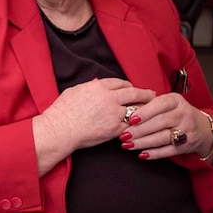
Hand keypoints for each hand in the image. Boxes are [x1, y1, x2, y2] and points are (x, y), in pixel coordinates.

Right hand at [34, 78, 155, 175]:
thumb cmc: (62, 111)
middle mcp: (109, 98)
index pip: (120, 83)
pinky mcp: (114, 129)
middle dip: (144, 94)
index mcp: (98, 86)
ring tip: (150, 111)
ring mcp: (113, 114)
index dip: (128, 85)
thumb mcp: (74, 91)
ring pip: (135, 109)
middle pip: (133, 93)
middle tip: (152, 95)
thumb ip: (88, 86)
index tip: (132, 88)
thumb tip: (96, 82)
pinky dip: (134, 124)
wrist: (60, 129)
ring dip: (143, 110)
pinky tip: (139, 124)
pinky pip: (129, 125)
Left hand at [118, 92, 212, 160]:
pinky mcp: (186, 145)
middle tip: (124, 135)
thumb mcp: (166, 104)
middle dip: (140, 130)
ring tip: (128, 145)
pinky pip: (168, 151)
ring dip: (143, 142)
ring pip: (163, 137)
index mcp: (176, 100)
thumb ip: (149, 105)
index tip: (130, 119)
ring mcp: (187, 130)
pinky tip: (142, 154)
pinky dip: (154, 153)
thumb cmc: (175, 113)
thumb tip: (126, 112)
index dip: (145, 112)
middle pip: (160, 122)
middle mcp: (183, 114)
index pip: (160, 104)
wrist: (201, 128)